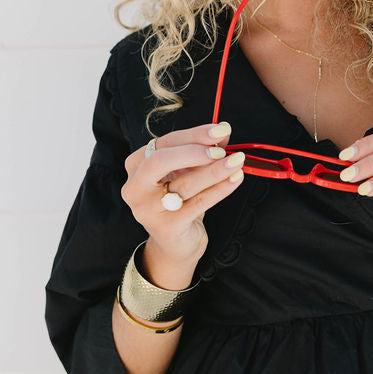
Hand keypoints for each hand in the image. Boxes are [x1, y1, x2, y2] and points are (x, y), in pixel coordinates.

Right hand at [121, 120, 245, 261]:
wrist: (176, 243)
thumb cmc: (180, 201)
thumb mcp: (187, 172)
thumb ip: (201, 151)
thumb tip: (222, 133)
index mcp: (136, 165)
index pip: (164, 143)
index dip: (194, 134)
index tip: (221, 130)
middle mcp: (135, 187)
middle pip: (161, 160)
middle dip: (194, 151)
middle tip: (222, 150)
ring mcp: (148, 209)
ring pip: (185, 184)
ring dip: (215, 171)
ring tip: (237, 161)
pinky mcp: (167, 226)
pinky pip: (198, 203)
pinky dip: (220, 189)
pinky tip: (235, 179)